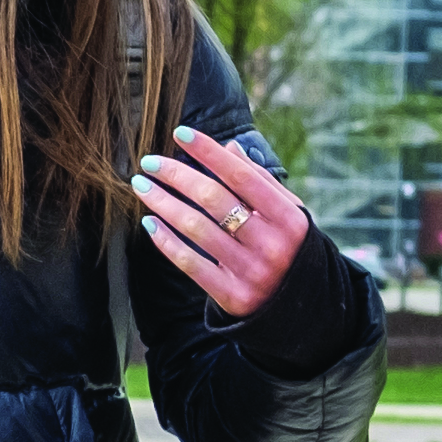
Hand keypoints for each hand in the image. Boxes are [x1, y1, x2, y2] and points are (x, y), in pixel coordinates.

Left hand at [135, 128, 310, 317]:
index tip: (179, 134)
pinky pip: (190, 263)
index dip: (209, 152)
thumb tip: (230, 147)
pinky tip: (150, 223)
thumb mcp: (287, 214)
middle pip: (214, 200)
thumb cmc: (289, 248)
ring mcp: (251, 271)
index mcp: (289, 218)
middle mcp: (271, 244)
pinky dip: (166, 241)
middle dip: (177, 175)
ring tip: (142, 186)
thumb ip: (260, 181)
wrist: (299, 307)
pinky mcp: (232, 295)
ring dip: (163, 204)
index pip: (242, 176)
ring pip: (196, 229)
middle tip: (149, 162)